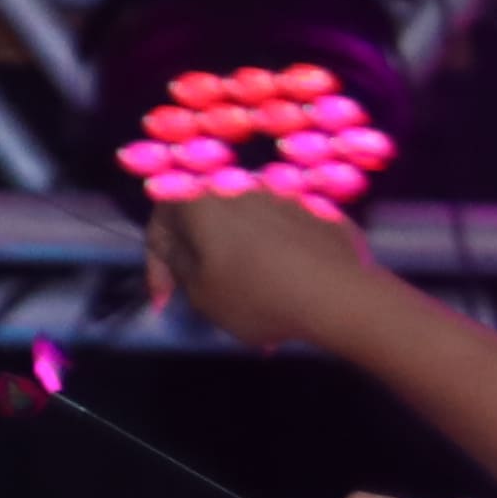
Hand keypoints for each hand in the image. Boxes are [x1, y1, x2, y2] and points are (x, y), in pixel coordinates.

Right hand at [147, 188, 375, 348]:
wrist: (339, 293)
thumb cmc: (256, 296)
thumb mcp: (201, 295)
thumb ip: (179, 267)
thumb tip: (179, 251)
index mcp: (203, 201)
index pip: (162, 219)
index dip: (157, 263)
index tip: (167, 300)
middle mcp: (241, 188)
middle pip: (208, 223)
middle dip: (202, 263)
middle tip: (208, 300)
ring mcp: (283, 198)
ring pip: (248, 232)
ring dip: (242, 266)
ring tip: (254, 308)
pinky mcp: (317, 214)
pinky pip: (284, 238)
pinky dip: (277, 262)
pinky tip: (287, 296)